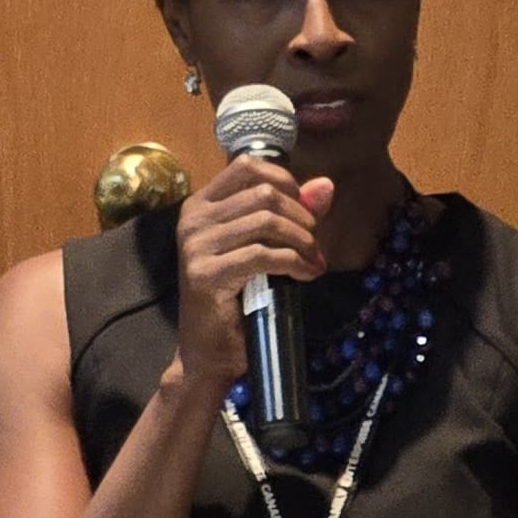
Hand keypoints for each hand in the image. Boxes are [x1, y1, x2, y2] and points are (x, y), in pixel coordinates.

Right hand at [168, 154, 336, 393]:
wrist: (208, 352)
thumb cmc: (236, 300)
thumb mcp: (263, 247)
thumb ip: (290, 214)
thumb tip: (325, 186)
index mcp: (201, 206)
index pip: (246, 165)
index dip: (284, 180)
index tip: (304, 209)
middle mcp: (193, 219)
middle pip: (263, 193)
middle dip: (300, 217)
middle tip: (314, 244)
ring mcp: (195, 246)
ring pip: (266, 221)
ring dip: (301, 241)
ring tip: (313, 261)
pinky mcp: (205, 274)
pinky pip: (262, 255)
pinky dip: (294, 262)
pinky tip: (306, 274)